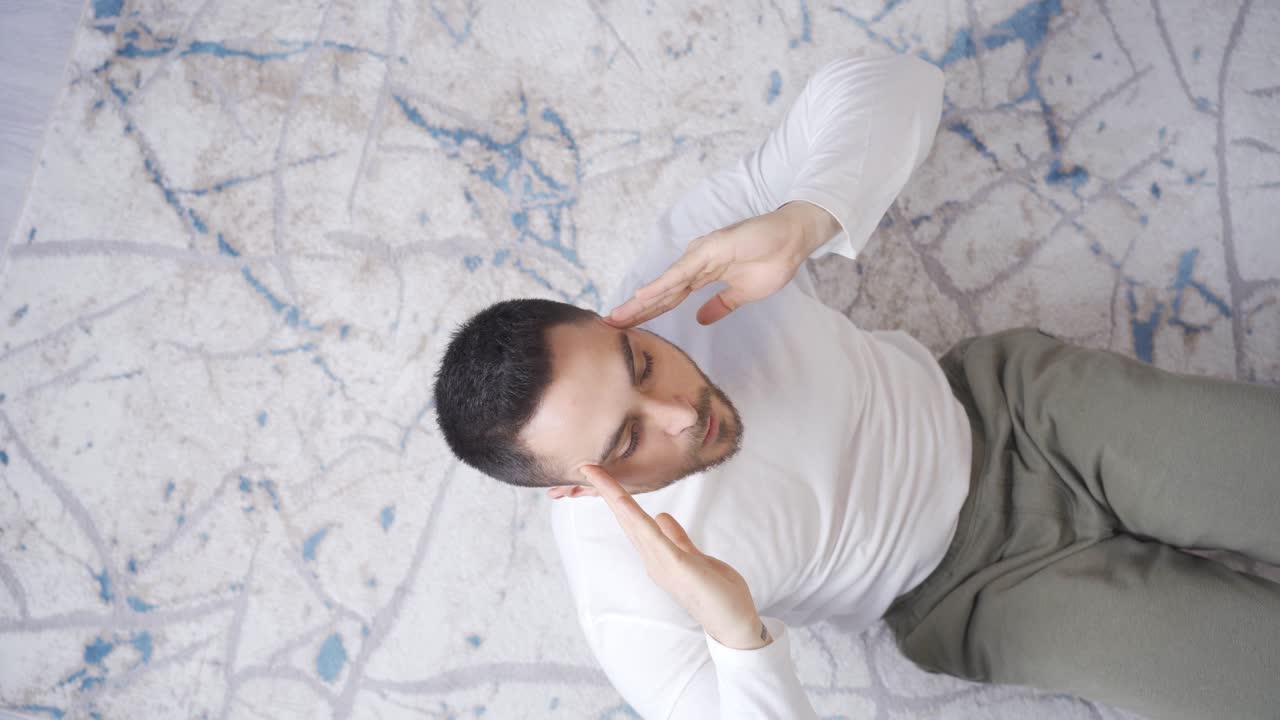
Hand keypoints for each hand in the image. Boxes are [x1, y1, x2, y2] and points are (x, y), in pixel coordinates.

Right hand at [579, 465, 770, 649]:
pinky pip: (654, 537)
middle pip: (626, 518)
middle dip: (606, 491)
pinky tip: (624, 503)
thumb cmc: (719, 594)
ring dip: (615, 498)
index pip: (633, 520)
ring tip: (598, 475)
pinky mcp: (677, 566)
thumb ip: (677, 538)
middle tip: (586, 466)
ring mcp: (662, 563)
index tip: (600, 473)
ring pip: (634, 524)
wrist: (734, 625)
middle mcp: (654, 559)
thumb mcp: (696, 558)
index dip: (616, 496)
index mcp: (658, 554)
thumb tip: (661, 516)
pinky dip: (637, 518)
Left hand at [607, 201, 838, 326]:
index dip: (647, 312)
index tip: (626, 328)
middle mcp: (695, 265)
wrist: (794, 240)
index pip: (668, 298)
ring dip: (641, 300)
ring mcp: (701, 256)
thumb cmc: (771, 261)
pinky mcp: (710, 250)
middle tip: (608, 325)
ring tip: (618, 315)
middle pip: (660, 292)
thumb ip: (720, 305)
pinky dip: (662, 284)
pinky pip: (682, 272)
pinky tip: (644, 295)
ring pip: (665, 283)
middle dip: (635, 310)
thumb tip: (700, 319)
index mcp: (702, 276)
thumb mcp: (742, 294)